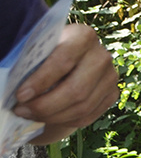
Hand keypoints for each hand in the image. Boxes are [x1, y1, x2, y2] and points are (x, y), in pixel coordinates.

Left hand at [13, 23, 118, 144]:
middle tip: (21, 110)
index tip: (20, 95)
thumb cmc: (46, 57)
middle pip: (76, 89)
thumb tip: (12, 82)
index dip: (41, 80)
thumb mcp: (38, 53)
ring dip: (52, 116)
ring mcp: (111, 76)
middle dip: (45, 105)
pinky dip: (64, 121)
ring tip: (30, 115)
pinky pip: (87, 116)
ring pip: (82, 106)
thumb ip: (29, 64)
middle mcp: (102, 55)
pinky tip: (47, 117)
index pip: (64, 60)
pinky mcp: (112, 94)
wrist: (66, 65)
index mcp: (83, 36)